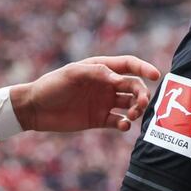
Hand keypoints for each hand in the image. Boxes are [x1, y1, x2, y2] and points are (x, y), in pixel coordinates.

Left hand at [10, 56, 161, 132]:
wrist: (34, 109)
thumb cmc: (51, 85)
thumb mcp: (73, 73)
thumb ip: (98, 73)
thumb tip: (121, 79)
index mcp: (103, 69)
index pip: (129, 65)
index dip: (144, 68)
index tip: (156, 76)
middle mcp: (107, 85)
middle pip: (134, 86)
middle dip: (142, 93)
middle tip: (142, 104)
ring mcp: (104, 102)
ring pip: (130, 104)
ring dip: (137, 109)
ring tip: (132, 115)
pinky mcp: (99, 119)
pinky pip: (119, 121)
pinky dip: (125, 124)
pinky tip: (123, 125)